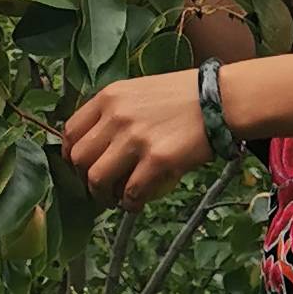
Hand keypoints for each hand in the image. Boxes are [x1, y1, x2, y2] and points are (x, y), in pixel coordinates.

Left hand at [62, 69, 210, 204]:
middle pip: (79, 158)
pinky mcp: (157, 159)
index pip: (71, 130)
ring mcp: (135, 138)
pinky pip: (131, 192)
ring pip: (97, 179)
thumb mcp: (141, 90)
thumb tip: (99, 140)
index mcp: (110, 97)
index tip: (79, 166)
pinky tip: (136, 203)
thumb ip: (117, 110)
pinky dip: (129, 203)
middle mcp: (117, 116)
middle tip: (99, 187)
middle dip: (84, 179)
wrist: (221, 98)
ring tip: (114, 200)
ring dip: (102, 196)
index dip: (70, 154)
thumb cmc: (186, 95)